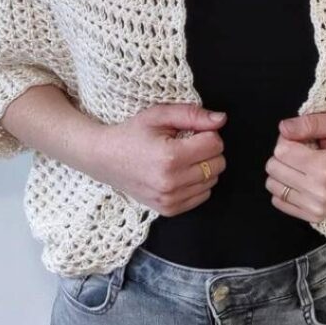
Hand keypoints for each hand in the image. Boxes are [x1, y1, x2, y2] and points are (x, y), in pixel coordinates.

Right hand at [100, 103, 227, 215]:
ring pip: (212, 180)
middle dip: (208, 150)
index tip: (192, 131)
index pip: (215, 144)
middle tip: (186, 144)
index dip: (207, 133)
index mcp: (170, 157)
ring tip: (181, 158)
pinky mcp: (169, 210)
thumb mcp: (159, 115)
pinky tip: (179, 173)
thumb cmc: (132, 134)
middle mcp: (171, 182)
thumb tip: (221, 120)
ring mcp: (170, 199)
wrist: (104, 159)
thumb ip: (192, 115)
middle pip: (218, 164)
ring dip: (203, 167)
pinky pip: (202, 196)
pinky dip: (197, 183)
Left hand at [263, 111, 325, 222]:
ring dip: (283, 171)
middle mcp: (320, 192)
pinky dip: (285, 188)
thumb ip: (309, 123)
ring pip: (272, 185)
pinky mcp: (314, 216)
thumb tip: (283, 128)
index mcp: (325, 169)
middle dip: (284, 154)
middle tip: (304, 151)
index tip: (303, 139)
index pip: (281, 150)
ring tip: (304, 165)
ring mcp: (317, 207)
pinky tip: (302, 180)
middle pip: (273, 167)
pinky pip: (278, 201)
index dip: (287, 139)